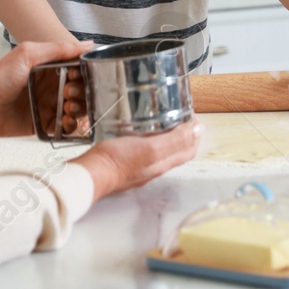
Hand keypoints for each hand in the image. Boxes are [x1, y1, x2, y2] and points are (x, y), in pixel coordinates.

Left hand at [0, 37, 94, 136]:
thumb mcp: (27, 54)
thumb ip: (58, 49)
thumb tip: (88, 44)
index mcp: (52, 67)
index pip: (80, 70)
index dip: (85, 74)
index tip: (79, 76)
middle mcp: (54, 86)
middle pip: (82, 90)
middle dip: (82, 92)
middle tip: (68, 93)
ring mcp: (50, 106)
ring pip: (78, 109)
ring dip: (80, 109)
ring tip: (67, 108)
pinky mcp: (45, 125)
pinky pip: (66, 128)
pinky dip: (72, 126)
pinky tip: (67, 121)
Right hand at [72, 119, 202, 200]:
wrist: (90, 173)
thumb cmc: (118, 161)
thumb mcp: (151, 148)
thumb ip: (175, 141)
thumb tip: (199, 131)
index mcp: (163, 163)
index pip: (188, 150)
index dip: (195, 133)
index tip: (192, 115)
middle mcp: (153, 167)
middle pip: (176, 150)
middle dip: (183, 133)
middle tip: (180, 114)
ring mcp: (139, 165)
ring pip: (160, 149)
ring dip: (166, 134)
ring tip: (163, 118)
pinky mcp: (125, 162)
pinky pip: (143, 149)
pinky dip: (148, 137)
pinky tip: (140, 129)